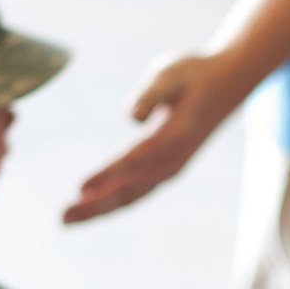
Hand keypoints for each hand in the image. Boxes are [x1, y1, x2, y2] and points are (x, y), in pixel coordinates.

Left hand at [63, 51, 248, 222]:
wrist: (227, 82)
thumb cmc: (194, 72)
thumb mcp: (172, 71)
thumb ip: (151, 92)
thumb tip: (131, 115)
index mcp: (176, 134)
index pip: (136, 158)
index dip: (108, 174)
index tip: (79, 186)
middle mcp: (174, 158)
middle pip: (130, 188)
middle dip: (96, 205)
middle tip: (62, 217)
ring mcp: (172, 167)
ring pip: (132, 195)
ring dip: (99, 209)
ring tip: (67, 218)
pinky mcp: (166, 168)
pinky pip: (137, 191)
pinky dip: (112, 202)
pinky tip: (89, 207)